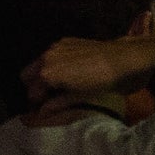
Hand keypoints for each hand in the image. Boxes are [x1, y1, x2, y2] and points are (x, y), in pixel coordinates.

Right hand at [23, 34, 139, 100]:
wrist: (126, 58)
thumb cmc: (105, 81)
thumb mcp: (81, 96)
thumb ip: (58, 103)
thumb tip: (42, 112)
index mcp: (47, 73)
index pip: (32, 92)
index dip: (37, 103)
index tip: (44, 108)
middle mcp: (46, 57)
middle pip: (27, 75)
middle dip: (35, 87)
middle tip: (49, 97)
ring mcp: (55, 47)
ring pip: (38, 63)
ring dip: (43, 75)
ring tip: (59, 85)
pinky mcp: (66, 41)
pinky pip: (51, 54)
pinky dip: (54, 64)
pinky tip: (69, 71)